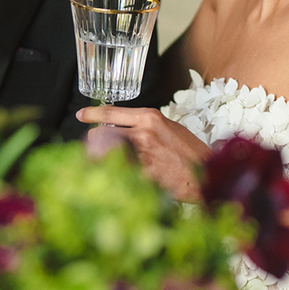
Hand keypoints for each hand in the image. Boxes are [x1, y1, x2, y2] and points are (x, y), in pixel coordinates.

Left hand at [75, 106, 209, 201]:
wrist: (207, 174)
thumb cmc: (190, 152)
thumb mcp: (169, 127)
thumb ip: (146, 125)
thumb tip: (125, 126)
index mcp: (149, 118)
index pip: (111, 112)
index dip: (92, 113)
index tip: (81, 115)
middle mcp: (142, 134)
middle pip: (101, 134)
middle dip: (95, 140)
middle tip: (97, 146)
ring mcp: (140, 156)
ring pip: (105, 154)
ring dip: (102, 158)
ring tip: (108, 162)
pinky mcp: (141, 175)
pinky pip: (117, 172)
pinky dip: (115, 174)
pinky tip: (119, 177)